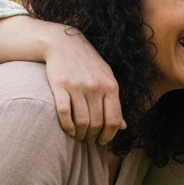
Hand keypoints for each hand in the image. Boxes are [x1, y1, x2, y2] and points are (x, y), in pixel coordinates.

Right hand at [44, 25, 123, 143]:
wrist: (63, 43)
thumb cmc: (88, 64)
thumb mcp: (107, 79)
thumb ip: (114, 102)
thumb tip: (123, 126)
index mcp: (111, 86)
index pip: (114, 120)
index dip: (110, 135)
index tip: (103, 141)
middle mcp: (96, 87)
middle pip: (97, 123)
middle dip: (93, 137)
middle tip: (89, 140)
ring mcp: (78, 86)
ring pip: (82, 121)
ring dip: (81, 134)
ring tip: (79, 136)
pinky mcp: (60, 85)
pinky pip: (64, 112)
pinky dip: (67, 126)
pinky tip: (69, 130)